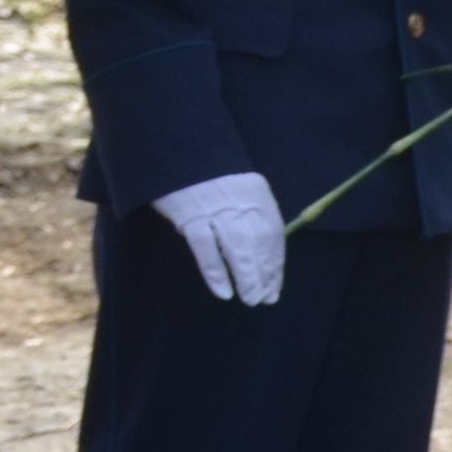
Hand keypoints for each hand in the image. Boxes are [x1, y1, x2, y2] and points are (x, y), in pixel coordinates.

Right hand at [154, 173, 285, 304]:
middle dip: (265, 273)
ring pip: (238, 247)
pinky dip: (215, 271)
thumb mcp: (236, 188)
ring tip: (251, 299)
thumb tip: (259, 252)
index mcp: (257, 193)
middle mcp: (241, 200)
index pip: (274, 233)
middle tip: (265, 298)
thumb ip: (249, 214)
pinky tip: (223, 290)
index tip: (275, 285)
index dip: (276, 262)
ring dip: (247, 276)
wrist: (176, 153)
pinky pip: (205, 248)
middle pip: (260, 242)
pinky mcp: (189, 215)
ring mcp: (215, 207)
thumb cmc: (206, 176)